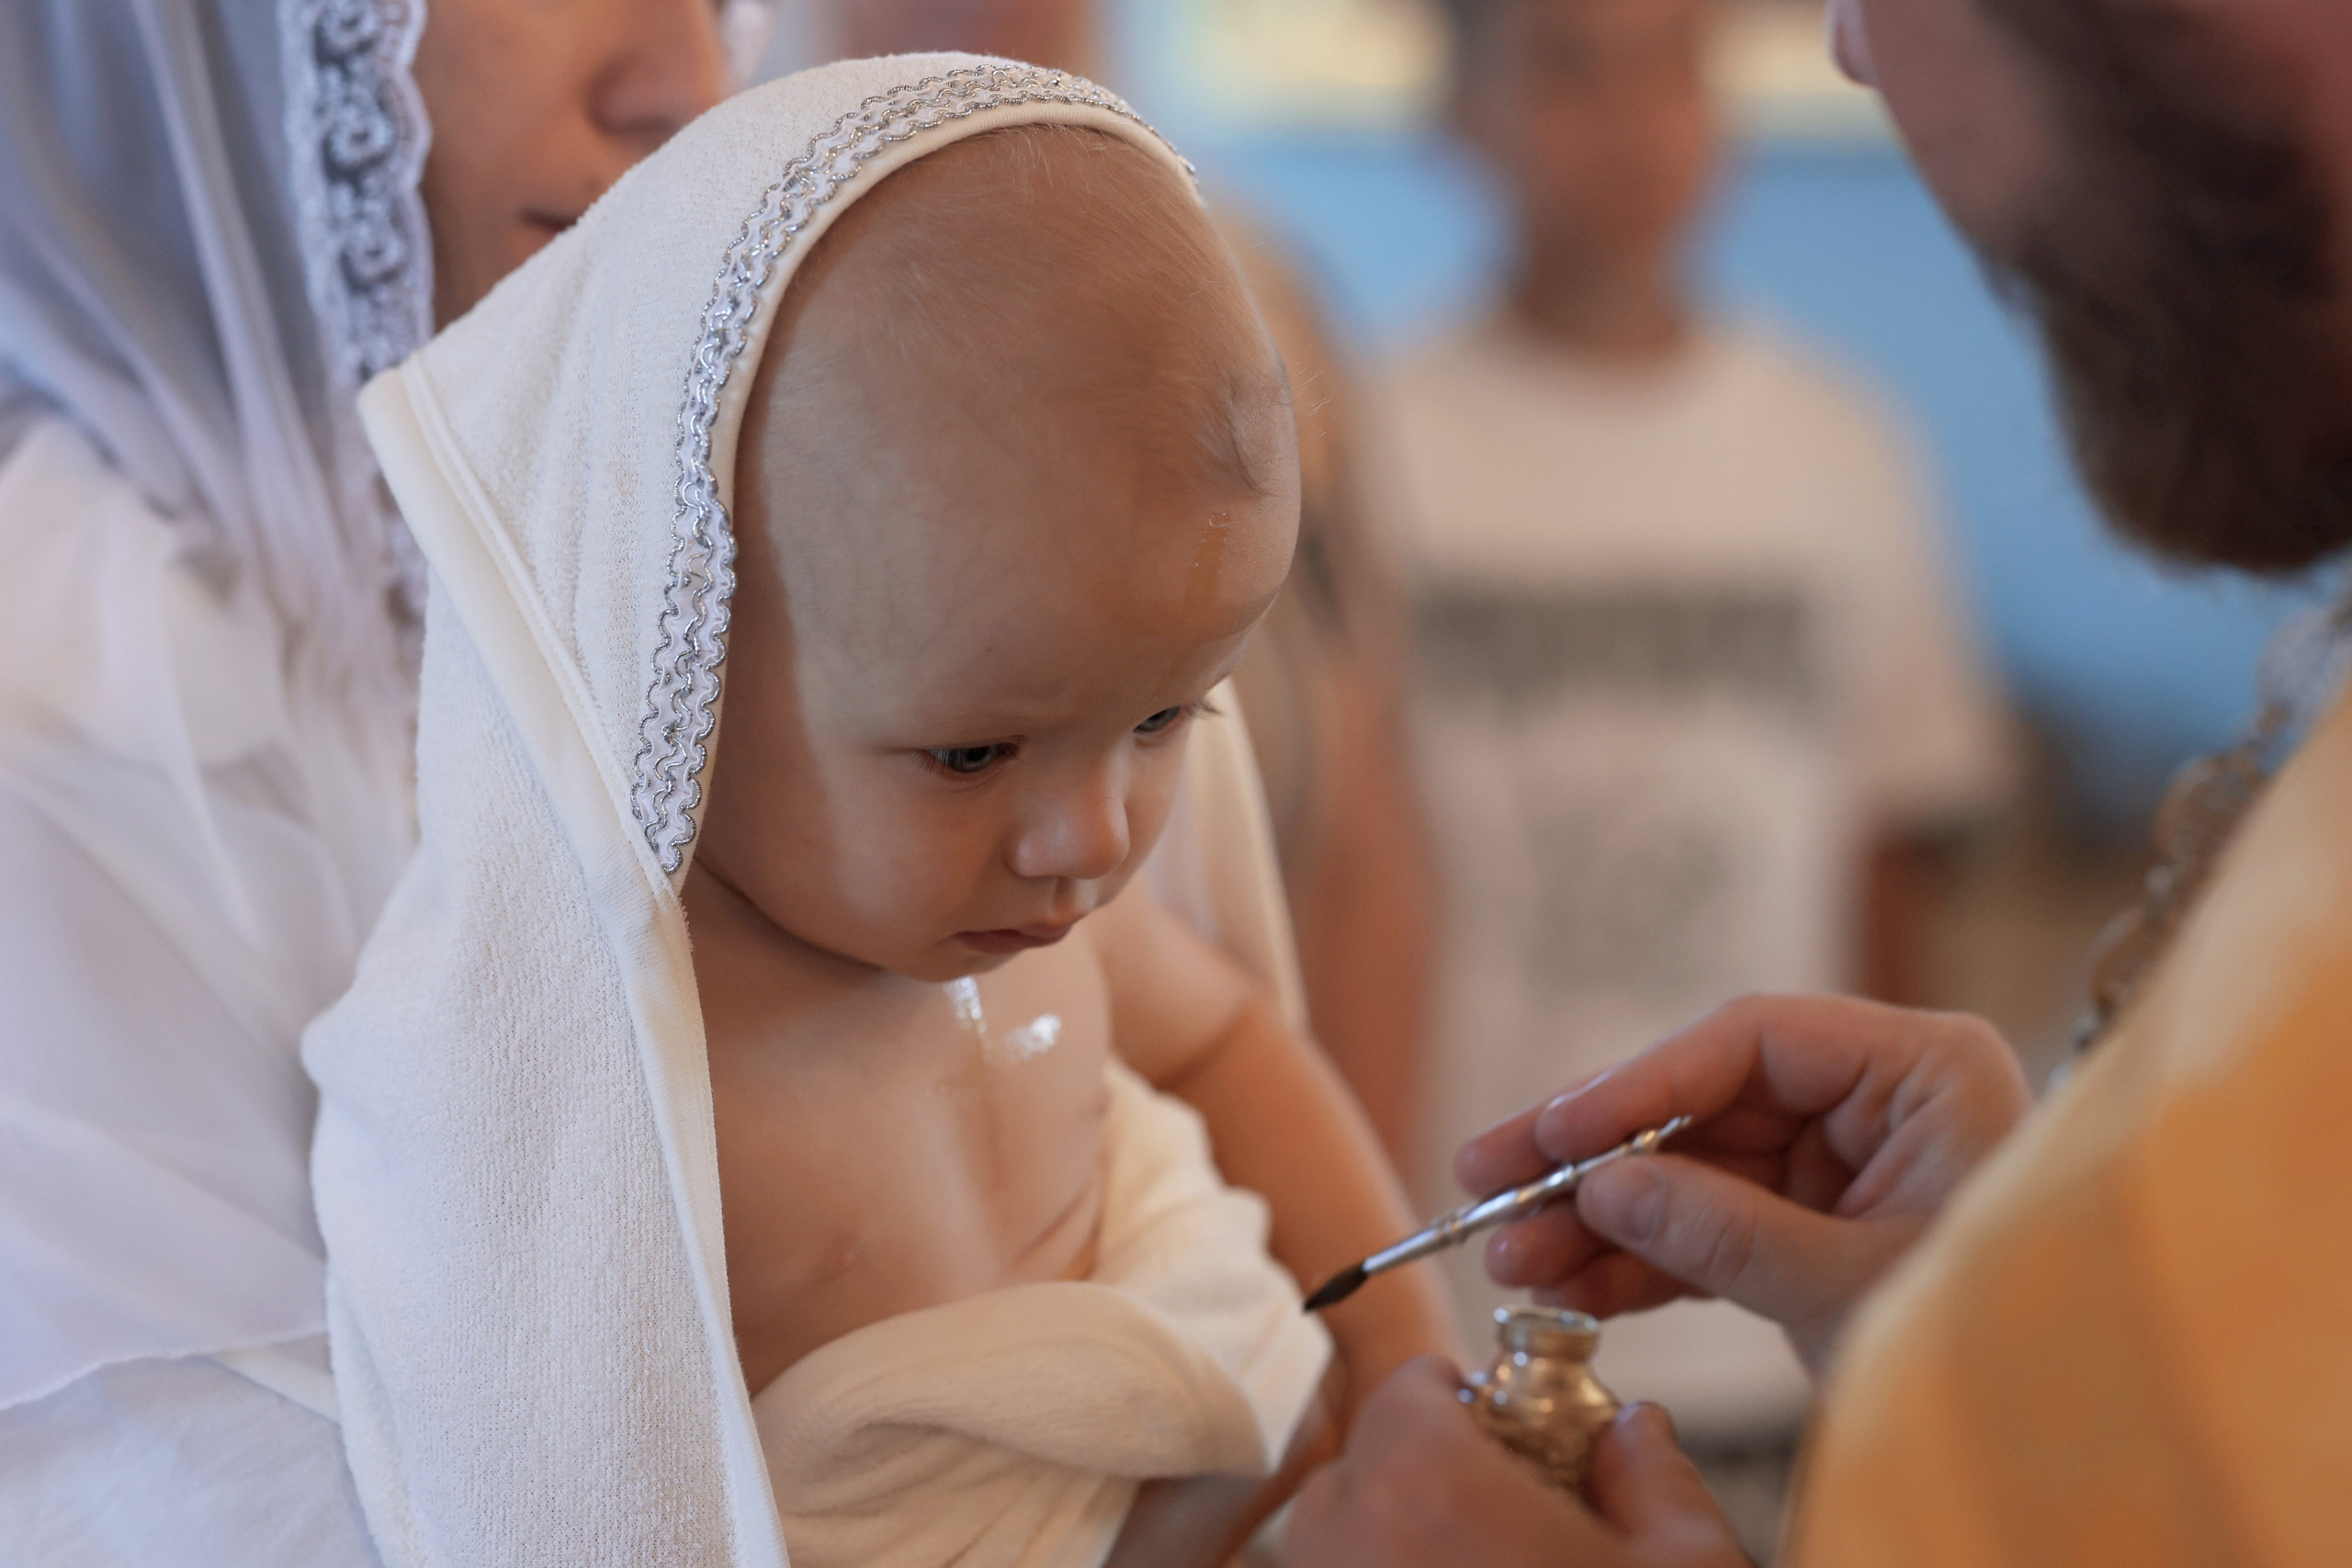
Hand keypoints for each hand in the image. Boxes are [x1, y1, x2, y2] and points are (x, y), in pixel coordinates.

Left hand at [1287, 1358, 1747, 1567]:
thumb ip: (1655, 1478)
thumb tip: (1635, 1431)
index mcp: (1426, 1491)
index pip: (1409, 1389)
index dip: (1465, 1408)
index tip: (1510, 1440)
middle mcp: (1343, 1544)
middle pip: (1364, 1468)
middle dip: (1426, 1482)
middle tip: (1503, 1519)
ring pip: (1335, 1544)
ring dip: (1393, 1545)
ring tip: (1480, 1564)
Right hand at [1460, 995, 2031, 1374]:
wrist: (2075, 1432)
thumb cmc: (2005, 1340)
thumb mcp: (1852, 1286)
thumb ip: (1723, 1232)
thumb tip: (1603, 1189)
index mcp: (1922, 1070)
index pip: (1752, 1042)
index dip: (1640, 1084)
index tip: (1553, 1132)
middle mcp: (1881, 1101)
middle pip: (1705, 1105)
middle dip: (1594, 1158)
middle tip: (1488, 1178)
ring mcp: (1849, 1165)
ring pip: (1695, 1173)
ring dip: (1600, 1220)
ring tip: (1510, 1260)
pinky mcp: (1824, 1227)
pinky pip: (1716, 1230)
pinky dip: (1644, 1263)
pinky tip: (1567, 1285)